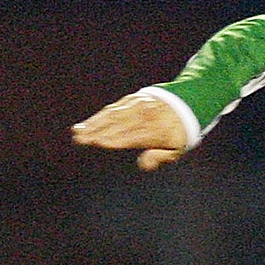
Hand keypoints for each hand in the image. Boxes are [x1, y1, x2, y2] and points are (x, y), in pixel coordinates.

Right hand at [71, 92, 188, 170]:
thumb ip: (160, 156)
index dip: (115, 138)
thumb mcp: (177, 148)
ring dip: (94, 123)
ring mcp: (138, 106)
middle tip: (79, 139)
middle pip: (118, 125)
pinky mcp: (132, 100)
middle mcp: (146, 116)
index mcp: (157, 131)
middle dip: (98, 131)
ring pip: (113, 115)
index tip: (98, 142)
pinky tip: (87, 123)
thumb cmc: (179, 132)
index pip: (132, 136)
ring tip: (78, 132)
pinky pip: (113, 108)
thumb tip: (144, 165)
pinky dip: (99, 116)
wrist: (187, 103)